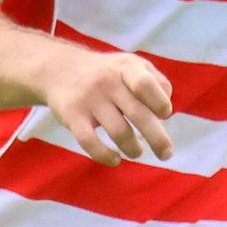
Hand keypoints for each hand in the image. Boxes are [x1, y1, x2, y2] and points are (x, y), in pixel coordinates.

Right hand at [43, 49, 174, 163]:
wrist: (60, 70)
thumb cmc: (108, 73)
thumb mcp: (132, 66)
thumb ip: (156, 82)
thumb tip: (167, 113)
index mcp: (126, 67)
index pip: (146, 85)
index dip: (160, 103)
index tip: (164, 115)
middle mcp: (108, 81)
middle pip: (138, 114)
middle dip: (157, 139)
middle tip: (166, 154)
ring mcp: (89, 99)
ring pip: (118, 132)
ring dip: (133, 148)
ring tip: (137, 152)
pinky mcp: (72, 116)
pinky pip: (90, 142)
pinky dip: (105, 156)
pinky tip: (115, 160)